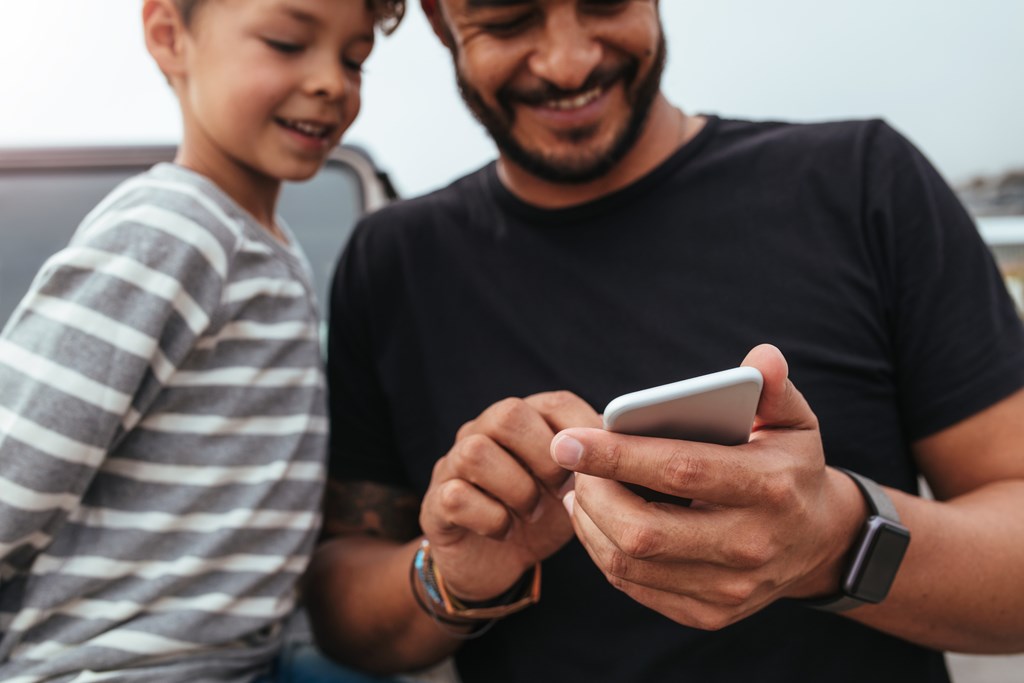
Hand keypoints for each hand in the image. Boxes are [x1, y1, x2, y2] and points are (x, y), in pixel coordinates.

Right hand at [420, 391, 600, 600]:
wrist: (496, 564)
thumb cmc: (541, 515)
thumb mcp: (575, 489)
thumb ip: (596, 463)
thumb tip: (630, 446)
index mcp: (523, 421)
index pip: (554, 402)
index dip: (580, 436)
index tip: (595, 471)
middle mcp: (482, 431)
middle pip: (507, 414)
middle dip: (544, 456)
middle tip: (560, 490)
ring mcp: (453, 465)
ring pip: (475, 452)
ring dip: (516, 488)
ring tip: (533, 512)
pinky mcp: (436, 502)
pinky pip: (455, 496)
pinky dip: (490, 518)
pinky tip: (506, 531)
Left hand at [550, 344, 862, 628]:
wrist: (820, 544)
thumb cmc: (791, 468)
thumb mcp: (793, 423)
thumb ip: (773, 388)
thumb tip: (761, 358)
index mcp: (768, 487)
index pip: (681, 470)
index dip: (618, 456)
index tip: (568, 440)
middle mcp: (750, 545)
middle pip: (643, 531)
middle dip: (593, 493)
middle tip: (573, 462)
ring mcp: (729, 588)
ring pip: (630, 563)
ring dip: (589, 523)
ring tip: (579, 487)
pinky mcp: (710, 613)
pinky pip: (635, 587)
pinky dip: (603, 552)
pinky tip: (596, 521)